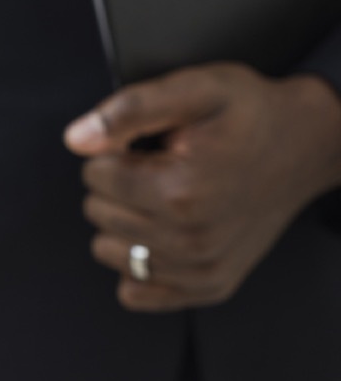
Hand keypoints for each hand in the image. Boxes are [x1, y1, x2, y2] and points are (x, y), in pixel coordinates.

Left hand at [65, 63, 340, 311]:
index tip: (151, 146)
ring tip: (167, 198)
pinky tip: (165, 232)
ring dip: (125, 224)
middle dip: (118, 186)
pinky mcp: (208, 287)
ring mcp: (200, 269)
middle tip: (163, 169)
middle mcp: (190, 240)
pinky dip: (138, 263)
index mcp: (181, 192)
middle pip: (98, 213)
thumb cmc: (248, 114)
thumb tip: (76, 140)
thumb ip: (129, 110)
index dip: (115, 152)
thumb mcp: (194, 89)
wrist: (305, 144)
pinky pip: (133, 291)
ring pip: (108, 250)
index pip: (94, 175)